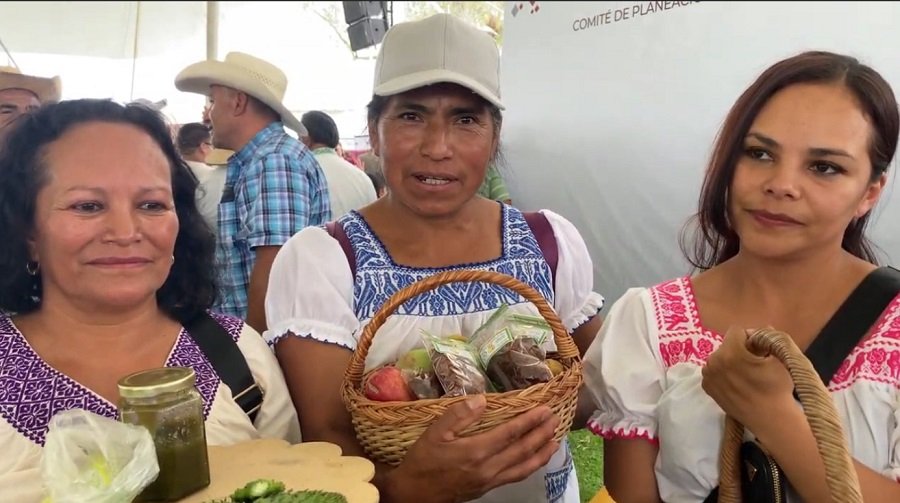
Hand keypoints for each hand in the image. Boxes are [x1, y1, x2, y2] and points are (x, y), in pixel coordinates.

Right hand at [387, 394, 560, 502]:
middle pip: (522, 449)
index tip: (545, 409)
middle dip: (541, 433)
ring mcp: (490, 480)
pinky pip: (516, 476)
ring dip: (542, 452)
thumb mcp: (434, 433)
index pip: (510, 433)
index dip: (529, 420)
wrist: (414, 494)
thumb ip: (458, 415)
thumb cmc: (422, 460)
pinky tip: (536, 459)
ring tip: (555, 439)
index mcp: (475, 451)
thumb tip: (482, 399)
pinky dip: (531, 466)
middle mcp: (488, 467)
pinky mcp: (488, 488)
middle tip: (556, 419)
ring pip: (524, 466)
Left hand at [701, 326, 795, 430]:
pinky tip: (736, 383)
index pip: (737, 331)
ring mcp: (707, 376)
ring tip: (745, 375)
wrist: (771, 419)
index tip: (759, 350)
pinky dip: (722, 373)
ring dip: (729, 361)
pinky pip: (714, 371)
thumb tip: (761, 330)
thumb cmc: (777, 388)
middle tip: (754, 363)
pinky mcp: (706, 388)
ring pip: (719, 358)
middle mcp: (713, 362)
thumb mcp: (779, 358)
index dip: (750, 338)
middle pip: (726, 345)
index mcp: (730, 352)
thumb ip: (767, 338)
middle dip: (739, 349)